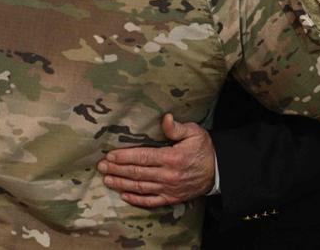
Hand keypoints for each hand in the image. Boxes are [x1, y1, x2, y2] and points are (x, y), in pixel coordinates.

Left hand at [97, 114, 214, 207]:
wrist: (218, 172)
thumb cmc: (204, 149)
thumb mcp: (194, 132)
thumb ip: (177, 127)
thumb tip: (165, 118)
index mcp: (172, 158)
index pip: (142, 156)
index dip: (124, 156)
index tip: (109, 155)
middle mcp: (168, 176)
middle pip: (137, 172)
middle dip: (117, 169)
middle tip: (101, 166)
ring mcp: (169, 189)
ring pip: (140, 187)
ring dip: (122, 184)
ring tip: (107, 179)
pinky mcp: (171, 198)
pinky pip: (151, 201)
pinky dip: (136, 199)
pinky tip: (124, 195)